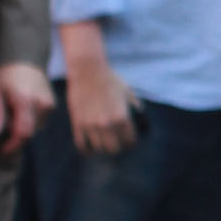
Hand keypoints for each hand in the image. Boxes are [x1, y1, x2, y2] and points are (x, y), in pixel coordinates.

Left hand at [0, 61, 55, 152]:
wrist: (26, 58)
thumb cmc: (7, 74)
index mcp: (25, 100)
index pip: (23, 132)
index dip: (13, 145)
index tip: (3, 151)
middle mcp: (41, 104)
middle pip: (29, 133)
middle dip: (15, 138)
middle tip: (2, 135)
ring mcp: (49, 104)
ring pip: (35, 129)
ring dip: (22, 128)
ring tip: (12, 113)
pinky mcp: (52, 105)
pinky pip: (40, 121)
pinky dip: (30, 121)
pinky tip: (22, 109)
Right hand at [61, 38, 138, 154]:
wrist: (87, 70)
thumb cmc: (110, 79)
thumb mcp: (128, 93)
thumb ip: (136, 109)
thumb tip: (142, 122)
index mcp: (122, 117)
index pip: (129, 141)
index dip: (131, 143)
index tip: (129, 141)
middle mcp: (106, 124)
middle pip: (114, 150)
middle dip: (117, 149)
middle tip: (117, 144)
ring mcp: (90, 125)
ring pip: (99, 149)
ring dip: (103, 148)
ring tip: (105, 144)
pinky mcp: (77, 124)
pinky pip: (82, 145)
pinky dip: (87, 150)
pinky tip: (91, 148)